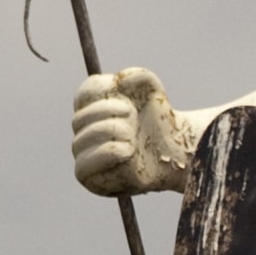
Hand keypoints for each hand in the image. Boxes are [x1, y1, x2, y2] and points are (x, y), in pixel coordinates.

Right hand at [71, 68, 189, 195]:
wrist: (175, 153)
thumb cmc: (158, 123)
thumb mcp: (153, 92)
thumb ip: (139, 76)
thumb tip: (121, 80)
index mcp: (93, 108)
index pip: (84, 94)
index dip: (100, 89)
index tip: (123, 90)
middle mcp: (84, 132)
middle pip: (80, 118)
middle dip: (108, 113)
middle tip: (133, 116)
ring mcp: (85, 155)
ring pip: (81, 141)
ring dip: (110, 132)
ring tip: (133, 136)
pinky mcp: (91, 178)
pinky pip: (83, 166)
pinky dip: (107, 153)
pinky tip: (128, 150)